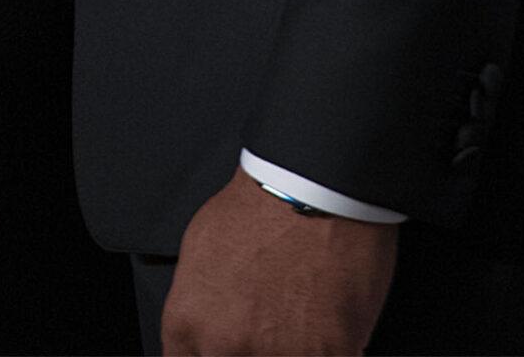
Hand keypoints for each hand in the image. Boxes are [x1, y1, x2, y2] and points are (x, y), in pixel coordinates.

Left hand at [162, 169, 396, 355]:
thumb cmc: (262, 204)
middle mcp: (225, 345)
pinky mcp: (327, 354)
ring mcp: (276, 355)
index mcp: (190, 321)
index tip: (230, 343)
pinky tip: (331, 318)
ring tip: (303, 316)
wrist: (316, 185)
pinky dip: (333, 346)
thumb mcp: (201, 246)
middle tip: (272, 321)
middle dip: (253, 349)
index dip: (212, 352)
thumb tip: (205, 328)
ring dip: (294, 348)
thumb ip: (199, 302)